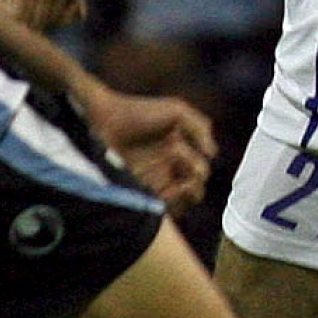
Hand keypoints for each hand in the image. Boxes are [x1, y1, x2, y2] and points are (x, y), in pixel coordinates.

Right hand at [0, 0, 87, 30]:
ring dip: (21, 13)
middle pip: (51, 22)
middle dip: (35, 16)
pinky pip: (17, 14)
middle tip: (21, 1)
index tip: (38, 5)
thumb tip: (77, 5)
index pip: (70, 18)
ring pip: (33, 21)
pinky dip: (10, 9)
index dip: (52, 15)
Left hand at [83, 87, 217, 211]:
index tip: (180, 153)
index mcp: (181, 150)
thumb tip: (212, 154)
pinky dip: (168, 206)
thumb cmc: (140, 111)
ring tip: (175, 191)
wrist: (105, 119)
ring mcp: (154, 180)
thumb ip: (200, 127)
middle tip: (184, 181)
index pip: (202, 171)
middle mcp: (170, 167)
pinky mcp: (139, 190)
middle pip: (196, 191)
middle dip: (195, 188)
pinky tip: (162, 195)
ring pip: (181, 204)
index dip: (198, 166)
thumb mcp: (177, 110)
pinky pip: (160, 208)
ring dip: (183, 200)